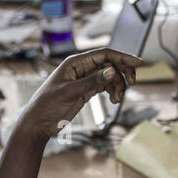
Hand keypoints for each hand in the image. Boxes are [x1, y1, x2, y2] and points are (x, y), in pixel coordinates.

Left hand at [13, 48, 144, 139]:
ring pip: (110, 77)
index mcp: (75, 62)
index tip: (139, 63)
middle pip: (110, 64)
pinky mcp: (86, 91)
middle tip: (132, 84)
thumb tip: (112, 70)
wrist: (38, 123)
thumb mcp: (70, 93)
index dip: (123, 57)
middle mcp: (81, 68)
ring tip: (118, 100)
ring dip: (118, 86)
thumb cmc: (47, 105)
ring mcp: (84, 80)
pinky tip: (114, 101)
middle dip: (123, 72)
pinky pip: (105, 86)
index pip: (104, 54)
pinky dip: (113, 92)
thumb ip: (91, 82)